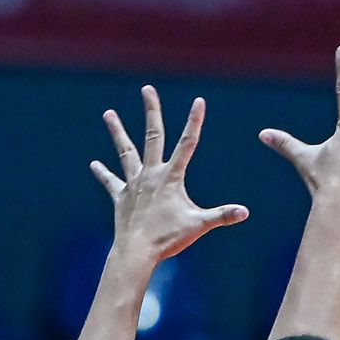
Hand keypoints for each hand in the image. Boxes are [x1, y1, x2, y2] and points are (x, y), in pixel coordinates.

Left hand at [92, 87, 247, 264]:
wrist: (137, 250)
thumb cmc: (169, 238)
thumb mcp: (199, 225)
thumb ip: (222, 216)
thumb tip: (245, 212)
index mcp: (171, 177)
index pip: (187, 143)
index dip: (194, 121)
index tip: (198, 101)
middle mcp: (151, 174)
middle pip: (153, 136)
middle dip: (152, 111)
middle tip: (147, 89)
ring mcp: (133, 183)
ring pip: (126, 152)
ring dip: (117, 132)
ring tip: (108, 113)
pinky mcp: (121, 196)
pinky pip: (111, 182)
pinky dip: (104, 173)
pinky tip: (94, 164)